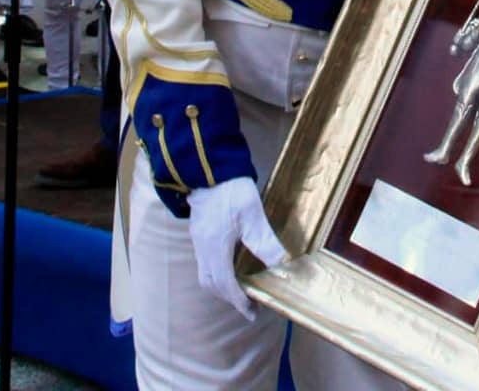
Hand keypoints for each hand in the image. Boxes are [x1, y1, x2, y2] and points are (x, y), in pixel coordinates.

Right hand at [186, 176, 287, 317]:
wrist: (209, 166)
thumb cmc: (231, 189)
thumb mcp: (253, 215)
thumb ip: (265, 242)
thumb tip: (281, 265)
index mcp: (216, 247)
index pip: (225, 284)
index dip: (239, 301)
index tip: (252, 312)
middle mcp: (203, 248)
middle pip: (211, 284)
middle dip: (229, 298)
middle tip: (248, 305)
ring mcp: (198, 240)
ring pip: (205, 274)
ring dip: (221, 287)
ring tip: (239, 290)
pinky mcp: (198, 232)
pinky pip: (204, 262)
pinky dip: (216, 273)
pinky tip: (229, 267)